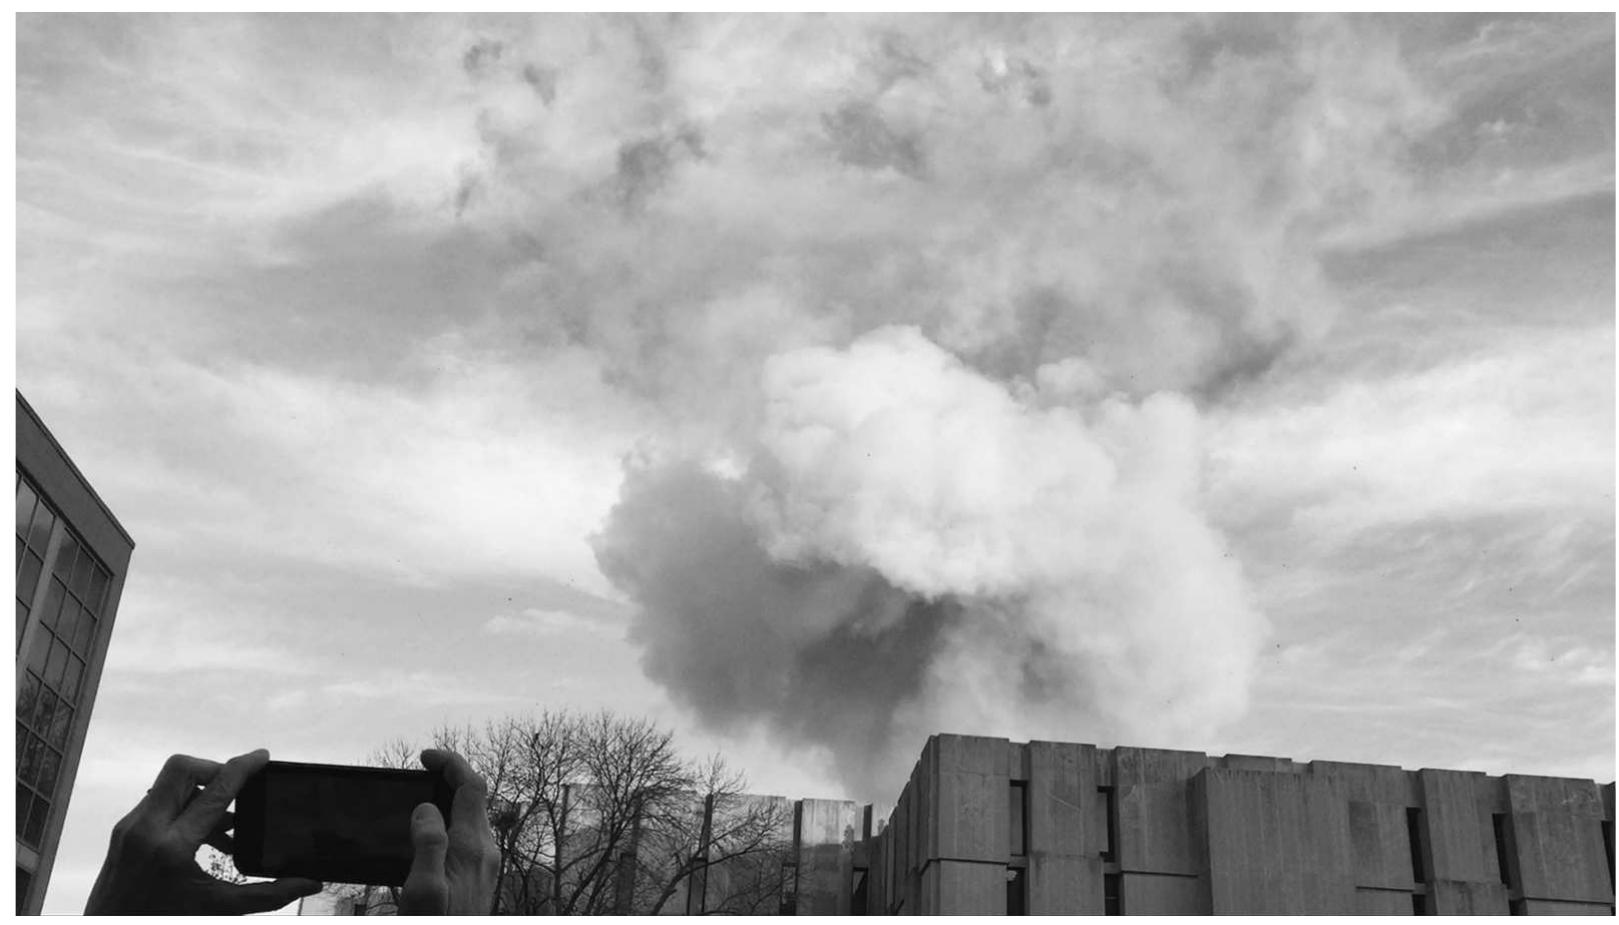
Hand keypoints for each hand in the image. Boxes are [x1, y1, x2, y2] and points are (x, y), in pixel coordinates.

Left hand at [85, 748, 321, 913]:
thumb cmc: (162, 923)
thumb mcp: (218, 908)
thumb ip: (267, 895)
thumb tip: (310, 883)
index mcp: (173, 848)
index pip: (214, 791)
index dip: (242, 768)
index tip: (262, 757)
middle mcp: (147, 830)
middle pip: (181, 768)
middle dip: (214, 769)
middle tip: (238, 788)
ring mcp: (130, 828)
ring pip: (169, 783)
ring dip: (201, 791)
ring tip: (228, 824)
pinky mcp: (123, 831)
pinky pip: (158, 802)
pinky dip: (185, 807)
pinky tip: (205, 836)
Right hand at [399, 749, 499, 913]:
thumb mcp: (423, 890)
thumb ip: (428, 844)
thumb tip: (427, 807)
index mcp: (472, 846)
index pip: (472, 786)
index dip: (451, 763)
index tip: (425, 756)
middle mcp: (485, 851)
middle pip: (476, 797)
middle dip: (452, 775)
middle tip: (423, 769)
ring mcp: (484, 865)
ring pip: (474, 816)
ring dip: (452, 798)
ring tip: (424, 793)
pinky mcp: (479, 878)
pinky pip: (469, 835)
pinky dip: (452, 819)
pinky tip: (431, 830)